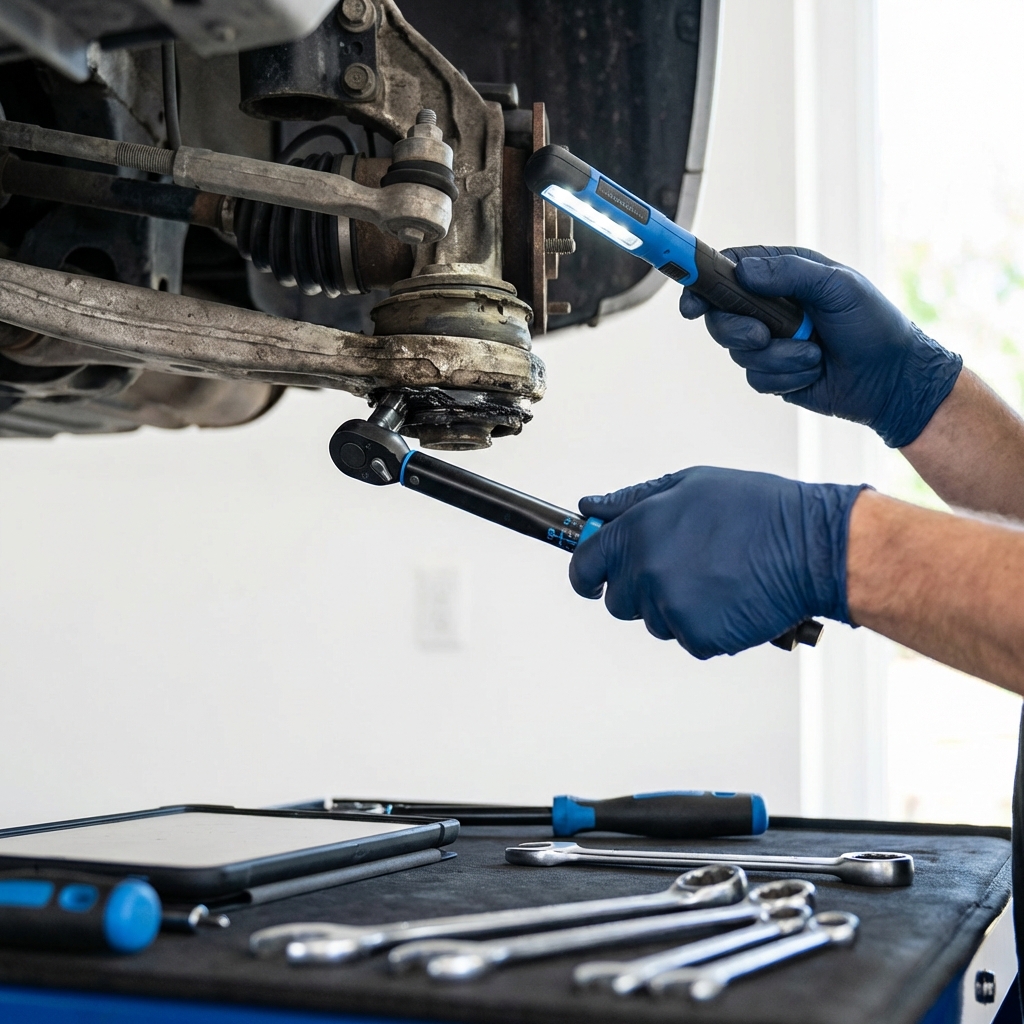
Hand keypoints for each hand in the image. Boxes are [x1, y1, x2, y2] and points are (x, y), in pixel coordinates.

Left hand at [569, 466, 865, 658]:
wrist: (810, 546)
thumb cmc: (756, 510)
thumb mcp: (688, 485)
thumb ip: (630, 500)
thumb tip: (589, 507)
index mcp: (637, 531)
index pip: (583, 567)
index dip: (587, 575)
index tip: (594, 579)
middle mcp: (646, 571)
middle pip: (617, 601)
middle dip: (639, 590)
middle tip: (682, 569)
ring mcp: (670, 608)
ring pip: (654, 621)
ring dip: (676, 608)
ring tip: (715, 578)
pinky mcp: (698, 637)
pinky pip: (688, 639)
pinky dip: (706, 627)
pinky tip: (730, 599)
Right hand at [678, 246, 961, 447]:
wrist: (892, 378)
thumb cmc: (874, 325)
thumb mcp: (837, 286)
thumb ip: (789, 273)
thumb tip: (743, 271)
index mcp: (782, 276)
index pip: (727, 272)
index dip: (702, 284)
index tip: (692, 301)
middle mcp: (770, 308)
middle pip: (720, 317)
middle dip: (738, 330)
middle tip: (763, 334)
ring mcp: (770, 342)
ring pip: (738, 352)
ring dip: (777, 357)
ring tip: (813, 353)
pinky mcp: (774, 374)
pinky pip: (756, 379)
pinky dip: (785, 377)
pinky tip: (812, 371)